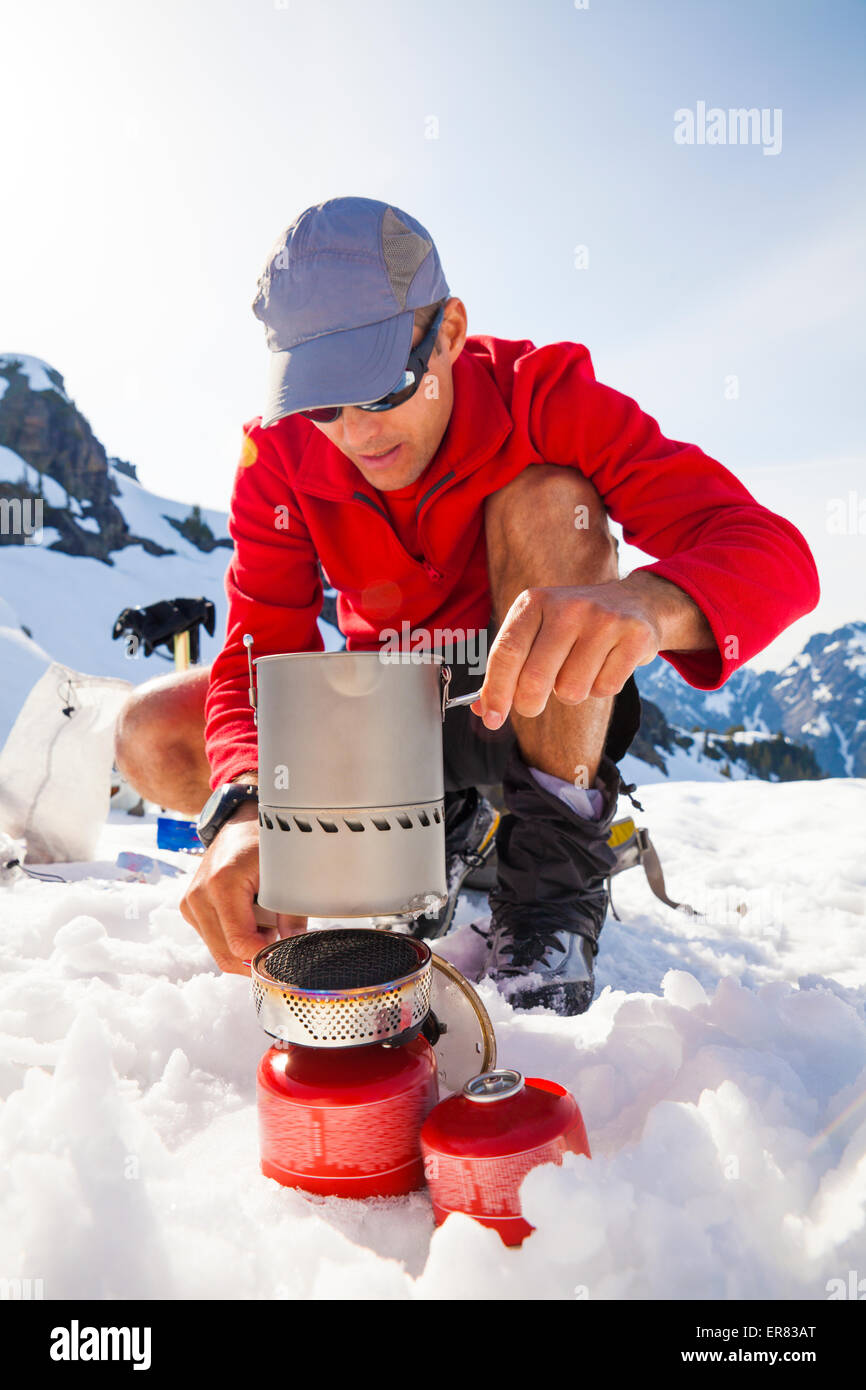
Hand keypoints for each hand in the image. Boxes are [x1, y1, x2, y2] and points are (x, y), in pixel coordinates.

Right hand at [179, 803, 306, 974]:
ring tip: (267, 925)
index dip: (264, 956)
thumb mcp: (286, 871)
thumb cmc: (264, 842)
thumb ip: (292, 911)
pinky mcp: (189, 908)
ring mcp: (190, 903)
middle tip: (281, 943)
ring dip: (245, 949)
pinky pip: (213, 940)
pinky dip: (234, 939)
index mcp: (222, 883)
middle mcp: (198, 895)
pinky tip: (251, 920)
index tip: (285, 955)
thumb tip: (295, 944)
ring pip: (219, 951)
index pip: (240, 942)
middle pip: (226, 953)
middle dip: (255, 956)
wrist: (240, 823)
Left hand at [471, 582, 661, 726]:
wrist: (635, 602)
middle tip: (532, 705)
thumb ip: (509, 668)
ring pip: (571, 690)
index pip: (507, 652)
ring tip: (581, 669)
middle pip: (535, 678)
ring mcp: (603, 619)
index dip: (496, 692)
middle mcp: (567, 606)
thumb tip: (484, 710)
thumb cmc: (575, 626)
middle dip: (529, 704)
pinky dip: (602, 688)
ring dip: (572, 692)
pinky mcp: (634, 636)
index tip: (492, 718)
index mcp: (534, 601)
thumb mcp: (537, 631)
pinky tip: (607, 665)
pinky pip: (605, 688)